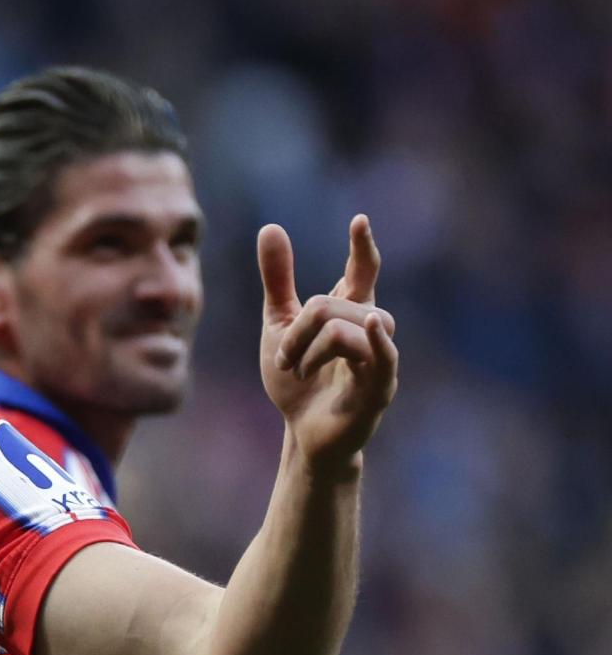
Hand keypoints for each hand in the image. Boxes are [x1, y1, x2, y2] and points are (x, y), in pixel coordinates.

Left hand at [258, 215, 398, 473]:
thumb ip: (278, 280)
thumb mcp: (279, 325)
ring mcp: (378, 357)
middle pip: (332, 303)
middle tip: (284, 359)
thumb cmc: (296, 381)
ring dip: (308, 347)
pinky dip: (375, 338)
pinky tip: (373, 324)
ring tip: (296, 370)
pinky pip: (383, 354)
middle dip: (297, 328)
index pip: (362, 272)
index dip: (362, 248)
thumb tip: (271, 227)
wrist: (300, 433)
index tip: (358, 221)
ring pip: (346, 325)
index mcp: (347, 313)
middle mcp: (369, 330)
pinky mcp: (380, 386)